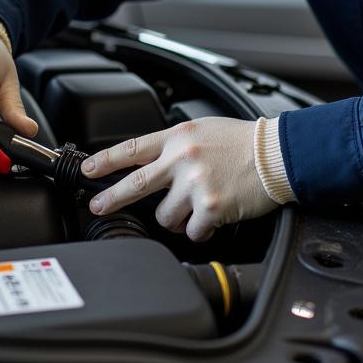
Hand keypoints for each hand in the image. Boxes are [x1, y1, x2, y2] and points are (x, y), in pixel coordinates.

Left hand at [80, 118, 276, 241]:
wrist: (276, 153)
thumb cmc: (242, 142)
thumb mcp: (202, 131)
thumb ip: (175, 147)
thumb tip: (152, 167)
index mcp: (177, 137)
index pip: (132, 149)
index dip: (105, 160)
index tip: (87, 169)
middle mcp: (182, 158)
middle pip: (135, 183)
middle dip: (111, 198)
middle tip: (97, 206)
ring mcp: (195, 183)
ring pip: (165, 216)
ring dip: (177, 218)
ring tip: (196, 205)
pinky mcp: (211, 206)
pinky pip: (192, 231)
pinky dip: (201, 229)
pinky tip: (214, 215)